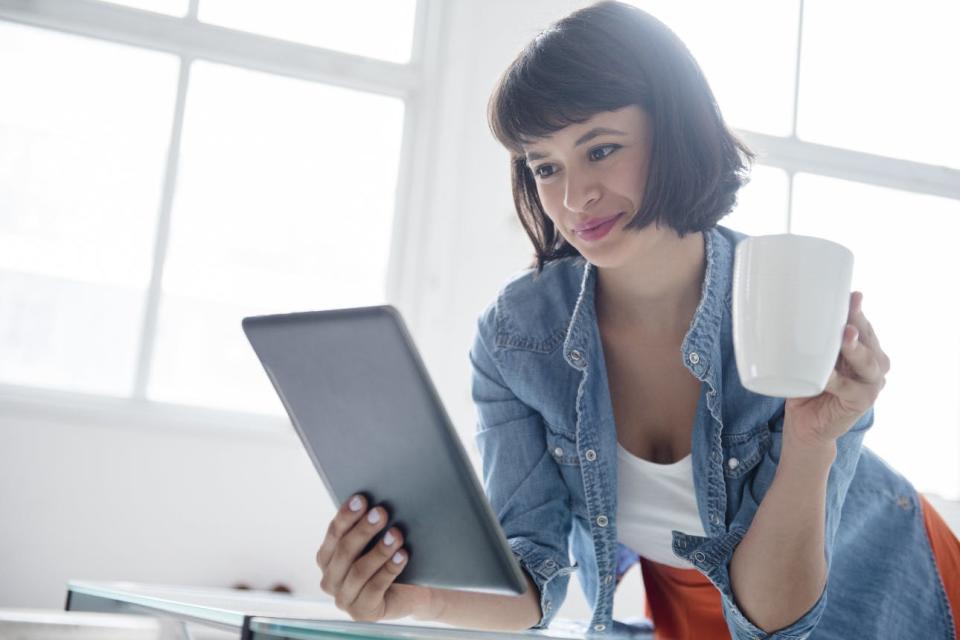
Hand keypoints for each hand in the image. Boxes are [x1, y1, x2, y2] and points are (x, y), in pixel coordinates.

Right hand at [316, 494, 433, 621]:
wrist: (409, 591)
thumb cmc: (387, 559)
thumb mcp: (374, 542)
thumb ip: (367, 527)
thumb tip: (374, 502)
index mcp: (327, 558)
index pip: (334, 533)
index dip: (346, 516)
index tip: (361, 499)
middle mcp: (330, 580)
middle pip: (344, 551)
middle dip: (363, 530)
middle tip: (381, 513)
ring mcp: (344, 599)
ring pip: (359, 571)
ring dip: (379, 550)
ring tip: (397, 535)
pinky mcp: (362, 612)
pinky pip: (374, 588)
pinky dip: (389, 570)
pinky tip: (402, 556)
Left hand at [784, 291, 890, 447]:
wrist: (806, 425)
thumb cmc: (807, 386)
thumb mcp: (808, 359)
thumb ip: (808, 340)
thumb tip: (784, 311)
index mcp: (862, 349)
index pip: (863, 324)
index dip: (857, 310)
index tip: (852, 294)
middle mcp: (873, 364)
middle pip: (869, 339)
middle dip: (860, 322)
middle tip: (851, 306)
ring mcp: (871, 384)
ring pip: (867, 362)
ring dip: (856, 349)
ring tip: (845, 335)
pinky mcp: (862, 402)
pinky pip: (849, 389)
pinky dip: (837, 381)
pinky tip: (827, 375)